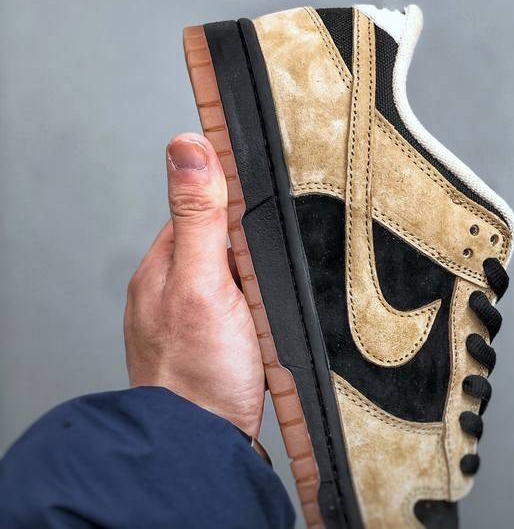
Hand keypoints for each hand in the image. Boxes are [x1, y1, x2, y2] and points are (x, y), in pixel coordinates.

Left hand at [124, 133, 263, 436]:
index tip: (262, 211)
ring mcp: (190, 317)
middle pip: (225, 242)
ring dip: (260, 287)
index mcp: (162, 263)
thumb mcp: (203, 282)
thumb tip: (186, 145)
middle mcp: (170, 287)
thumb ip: (198, 215)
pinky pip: (242, 310)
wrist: (203, 451)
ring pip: (238, 278)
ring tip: (267, 310)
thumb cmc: (200, 375)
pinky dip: (259, 313)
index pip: (203, 207)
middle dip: (253, 253)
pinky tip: (265, 329)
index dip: (236, 206)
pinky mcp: (210, 342)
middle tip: (266, 282)